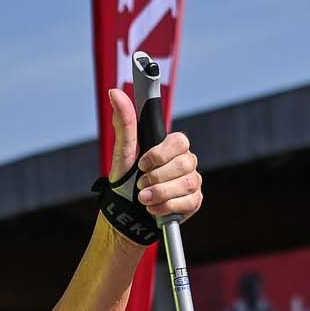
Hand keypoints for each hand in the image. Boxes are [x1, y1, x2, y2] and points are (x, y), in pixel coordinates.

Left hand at [99, 86, 200, 221]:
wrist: (126, 218)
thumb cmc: (125, 184)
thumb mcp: (123, 153)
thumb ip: (124, 123)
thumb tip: (115, 92)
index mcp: (170, 148)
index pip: (179, 140)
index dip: (160, 154)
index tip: (142, 163)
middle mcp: (184, 163)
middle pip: (184, 163)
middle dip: (156, 177)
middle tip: (140, 184)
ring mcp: (191, 182)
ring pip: (187, 183)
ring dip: (160, 193)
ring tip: (143, 199)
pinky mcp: (194, 202)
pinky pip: (188, 201)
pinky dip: (167, 207)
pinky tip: (153, 209)